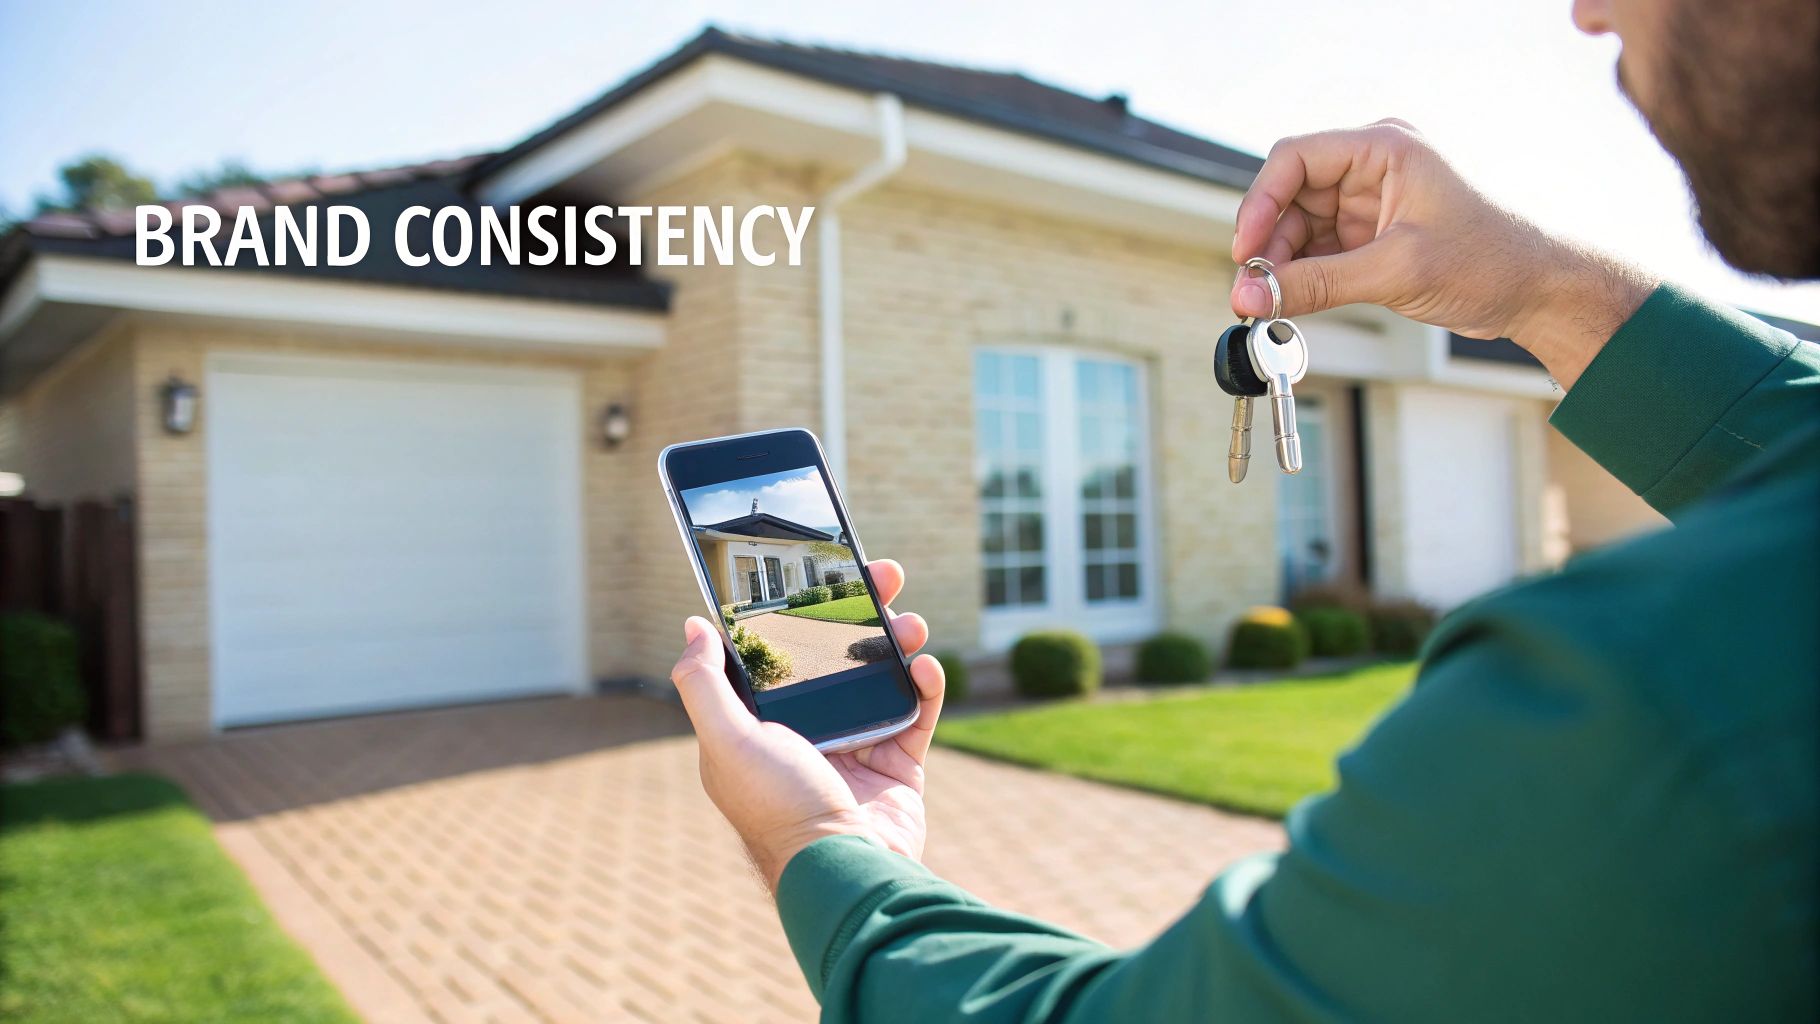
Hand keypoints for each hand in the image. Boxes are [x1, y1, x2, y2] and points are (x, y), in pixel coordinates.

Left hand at [669, 559, 944, 890]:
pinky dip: (925, 685)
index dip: (795, 607)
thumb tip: (693, 628)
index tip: (816, 571)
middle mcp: (807, 728)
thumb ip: (704, 684)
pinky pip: (915, 711)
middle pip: (835, 651)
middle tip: (882, 574)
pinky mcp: (896, 763)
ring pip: (879, 674)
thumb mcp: (726, 741)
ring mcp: (855, 744)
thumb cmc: (778, 807)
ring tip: (909, 620)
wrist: (845, 868)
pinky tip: (926, 665)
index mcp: (761, 721)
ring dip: (896, 640)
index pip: (777, 649)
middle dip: (860, 608)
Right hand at [1228, 120, 1654, 388]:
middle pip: (1290, 195)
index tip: (1245, 250)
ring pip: (1298, 226)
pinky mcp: (1370, 236)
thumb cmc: (1492, 261)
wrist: (1536, 293)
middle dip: (1267, 242)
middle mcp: (1372, 167)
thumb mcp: (1395, 271)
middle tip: (1250, 288)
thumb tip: (1252, 296)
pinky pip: (1316, 250)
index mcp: (1385, 149)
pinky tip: (1290, 299)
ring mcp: (1369, 202)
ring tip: (1267, 302)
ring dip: (1279, 264)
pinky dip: (1300, 275)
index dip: (1261, 203)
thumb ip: (1316, 284)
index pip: (1295, 158)